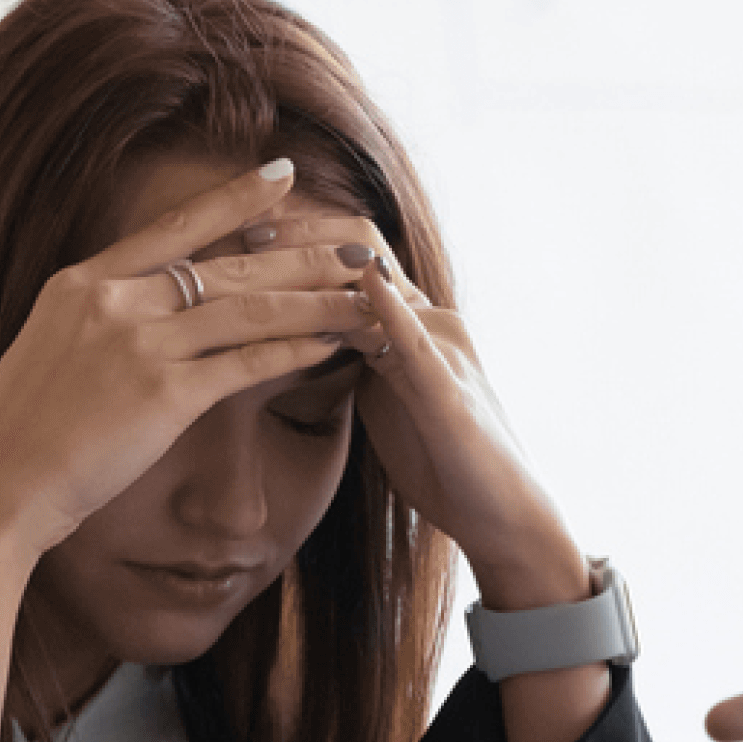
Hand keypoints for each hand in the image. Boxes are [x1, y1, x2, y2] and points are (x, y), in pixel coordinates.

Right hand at [0, 159, 372, 556]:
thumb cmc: (16, 435)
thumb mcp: (44, 350)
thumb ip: (89, 322)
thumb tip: (116, 308)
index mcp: (81, 283)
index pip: (173, 227)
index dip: (234, 199)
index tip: (283, 176)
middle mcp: (113, 301)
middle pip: (228, 265)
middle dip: (303, 253)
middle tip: (358, 241)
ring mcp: (139, 345)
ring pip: (250, 308)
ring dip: (316, 300)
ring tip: (366, 293)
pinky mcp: (163, 395)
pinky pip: (245, 363)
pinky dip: (294, 351)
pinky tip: (332, 345)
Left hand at [244, 215, 581, 607]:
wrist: (502, 513)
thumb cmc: (442, 458)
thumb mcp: (386, 395)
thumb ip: (358, 358)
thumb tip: (308, 338)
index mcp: (412, 323)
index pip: (353, 256)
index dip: (298, 237)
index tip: (240, 229)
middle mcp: (431, 321)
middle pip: (362, 251)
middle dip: (298, 235)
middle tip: (239, 227)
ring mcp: (443, 351)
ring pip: (382, 286)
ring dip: (322, 261)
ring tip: (271, 245)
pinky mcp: (449, 392)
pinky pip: (415, 343)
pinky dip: (388, 311)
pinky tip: (364, 288)